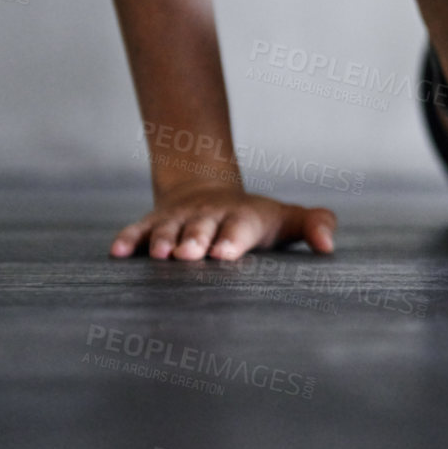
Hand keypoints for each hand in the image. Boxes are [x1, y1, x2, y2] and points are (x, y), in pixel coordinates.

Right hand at [110, 186, 337, 260]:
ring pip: (168, 229)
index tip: (225, 253)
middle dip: (195, 240)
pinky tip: (117, 252)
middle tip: (189, 255)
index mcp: (242, 217)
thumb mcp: (286, 220)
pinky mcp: (152, 224)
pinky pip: (137, 230)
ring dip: (162, 240)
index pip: (239, 228)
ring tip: (159, 254)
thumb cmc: (255, 219)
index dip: (232, 239)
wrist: (209, 193)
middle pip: (201, 227)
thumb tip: (329, 245)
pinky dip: (127, 239)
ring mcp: (179, 219)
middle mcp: (208, 216)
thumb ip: (314, 225)